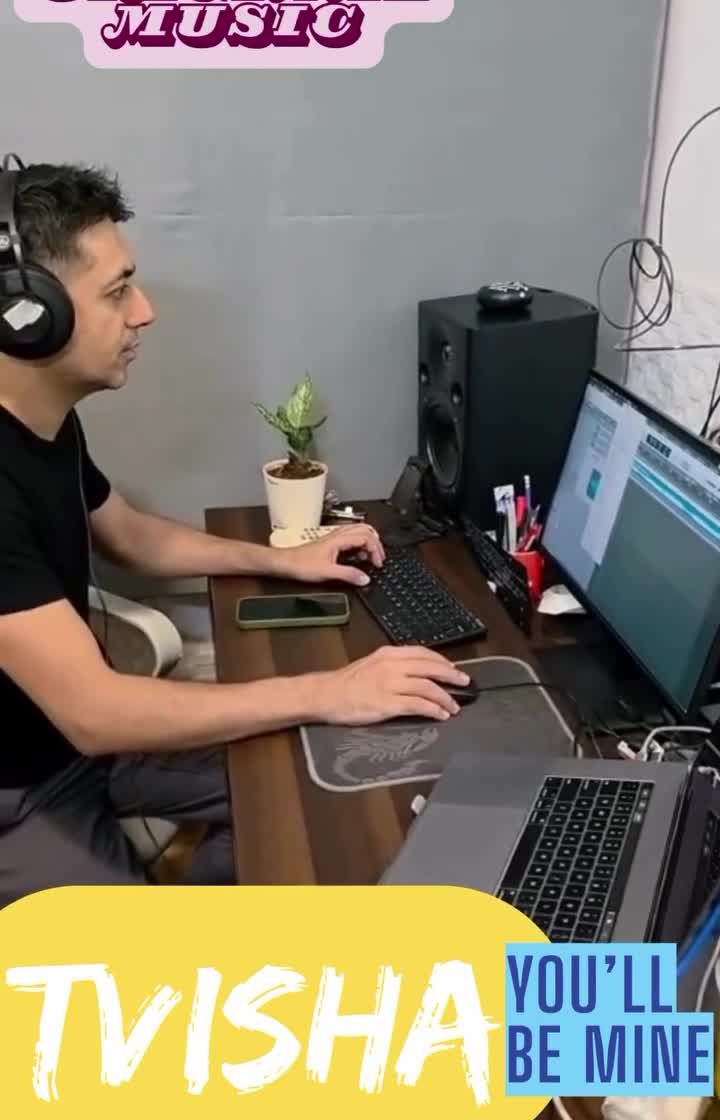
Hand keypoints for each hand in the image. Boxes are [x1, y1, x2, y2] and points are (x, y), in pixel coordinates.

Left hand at [279, 523, 385, 586]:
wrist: (284, 562)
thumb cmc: (301, 565)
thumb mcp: (327, 572)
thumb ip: (348, 575)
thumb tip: (365, 579)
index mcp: (339, 539)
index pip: (366, 537)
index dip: (376, 550)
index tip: (377, 563)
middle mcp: (337, 535)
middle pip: (365, 530)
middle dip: (376, 543)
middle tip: (379, 558)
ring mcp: (334, 537)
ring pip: (358, 531)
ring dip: (368, 541)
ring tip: (371, 556)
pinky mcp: (330, 543)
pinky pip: (350, 537)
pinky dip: (360, 543)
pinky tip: (358, 555)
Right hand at [313, 645, 471, 724]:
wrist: (326, 695)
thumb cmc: (347, 682)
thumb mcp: (372, 664)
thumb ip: (393, 665)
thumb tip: (416, 673)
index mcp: (389, 654)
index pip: (423, 653)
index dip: (442, 661)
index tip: (453, 669)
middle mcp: (392, 665)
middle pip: (431, 668)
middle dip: (451, 676)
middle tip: (465, 683)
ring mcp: (391, 684)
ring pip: (428, 687)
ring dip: (445, 698)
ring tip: (454, 707)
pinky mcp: (389, 703)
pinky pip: (419, 705)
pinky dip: (434, 710)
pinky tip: (441, 716)